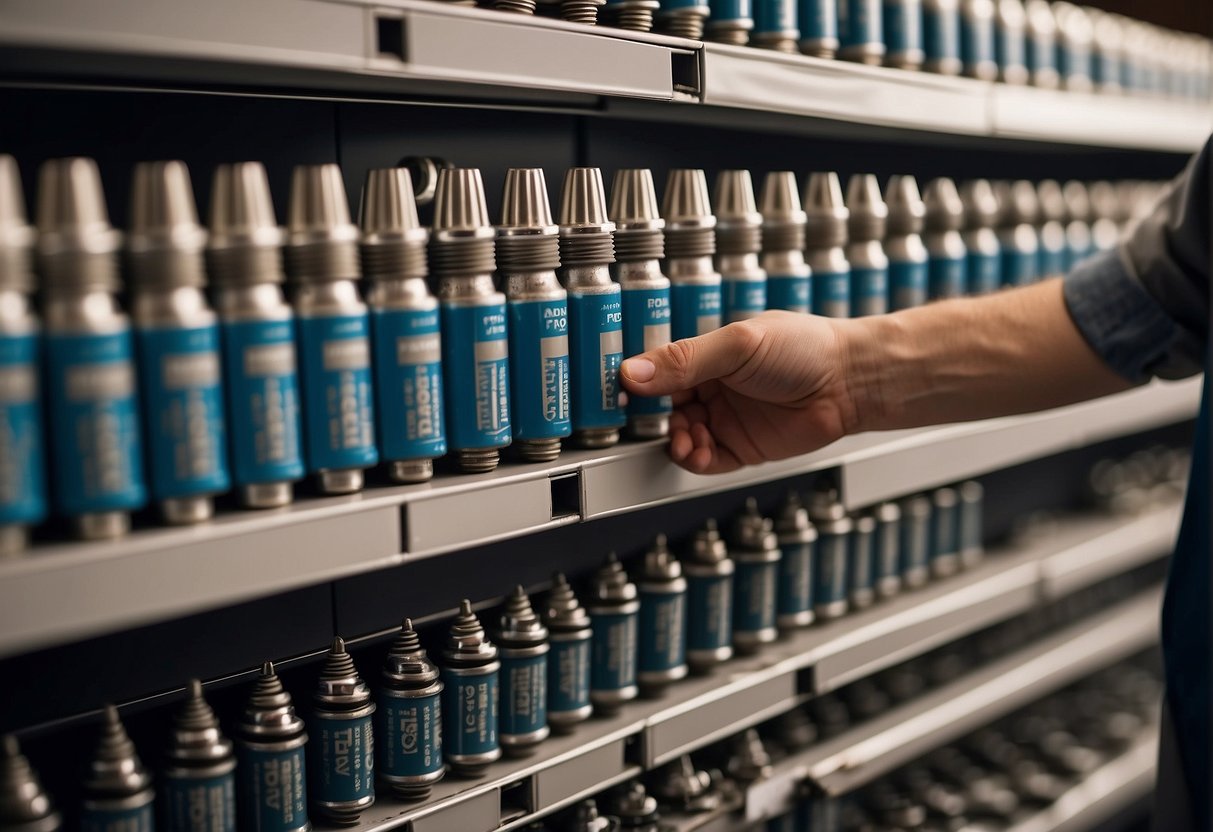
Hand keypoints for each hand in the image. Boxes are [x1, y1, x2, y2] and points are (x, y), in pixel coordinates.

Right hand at [619, 311, 859, 473]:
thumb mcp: (737, 345)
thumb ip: (685, 359)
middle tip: (650, 421)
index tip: (620, 392)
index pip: (658, 370)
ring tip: (684, 437)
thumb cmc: (805, 348)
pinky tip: (695, 451)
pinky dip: (694, 460)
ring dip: (674, 441)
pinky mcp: (740, 448)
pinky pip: (705, 461)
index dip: (639, 382)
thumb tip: (633, 370)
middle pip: (663, 408)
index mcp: (706, 354)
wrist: (851, 381)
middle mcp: (711, 387)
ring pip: (680, 436)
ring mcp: (725, 419)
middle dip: (653, 418)